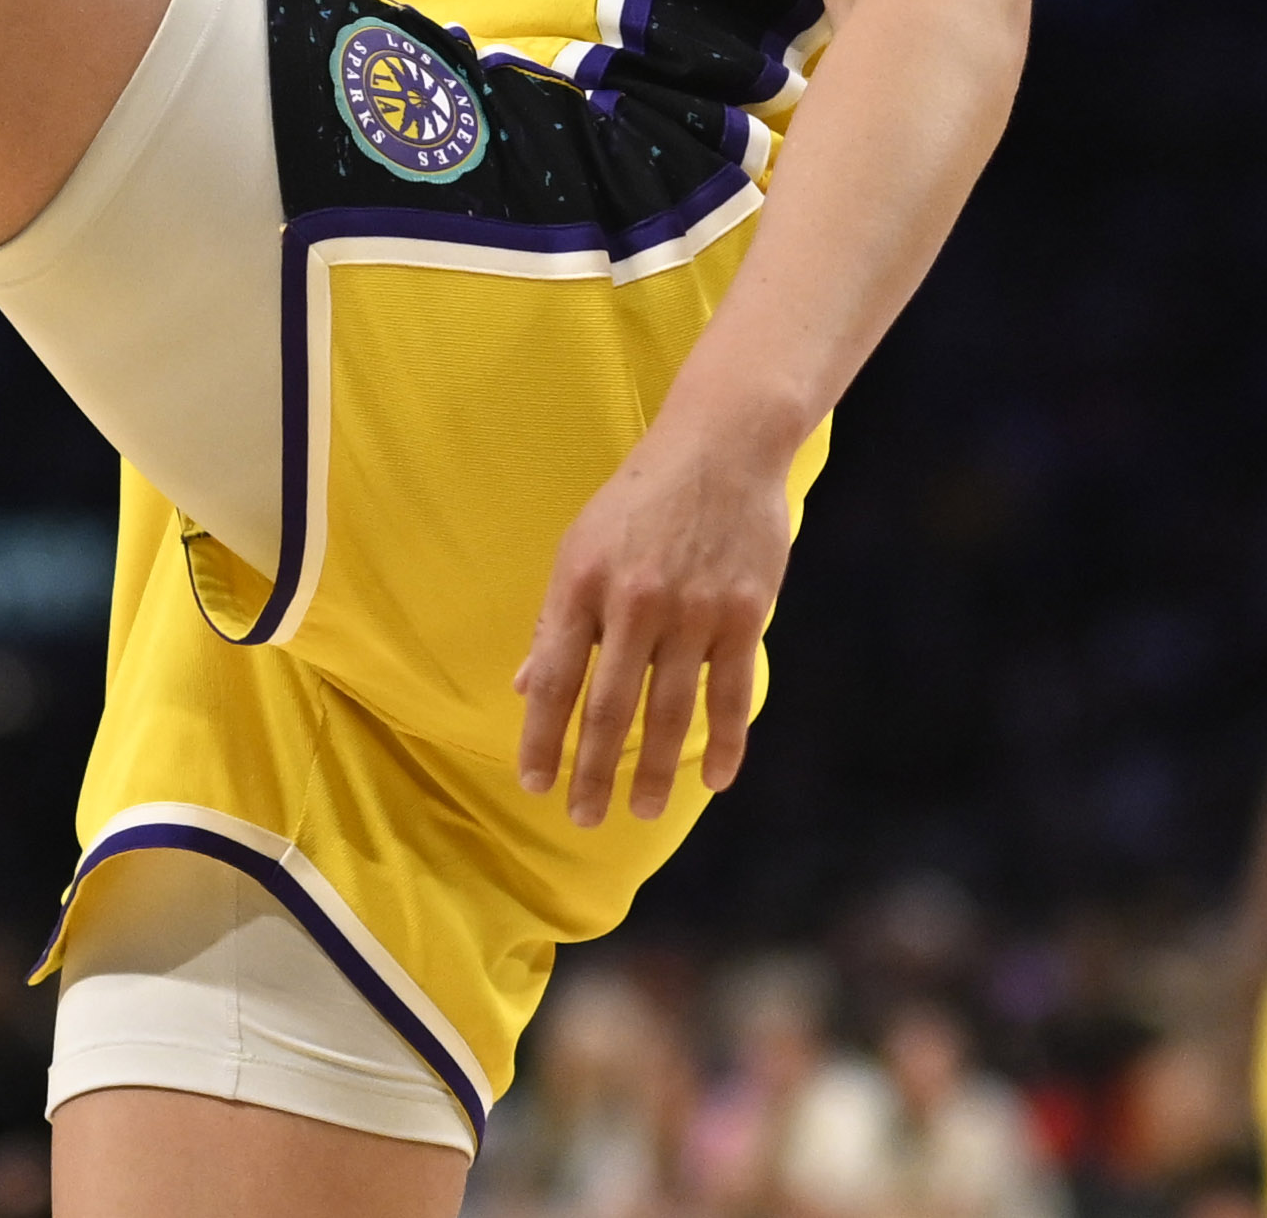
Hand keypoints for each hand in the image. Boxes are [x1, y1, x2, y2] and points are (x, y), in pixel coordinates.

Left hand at [512, 394, 799, 824]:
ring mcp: (693, 613)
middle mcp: (634, 604)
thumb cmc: (638, 500)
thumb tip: (522, 685)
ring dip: (653, 769)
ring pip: (669, 711)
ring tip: (638, 809)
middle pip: (608, 706)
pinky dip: (725, 742)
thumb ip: (556, 620)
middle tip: (581, 818)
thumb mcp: (579, 547)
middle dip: (592, 769)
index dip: (541, 736)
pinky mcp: (743, 615)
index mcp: (581, 585)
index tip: (531, 782)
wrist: (721, 449)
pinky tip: (715, 780)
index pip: (553, 678)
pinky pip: (731, 694)